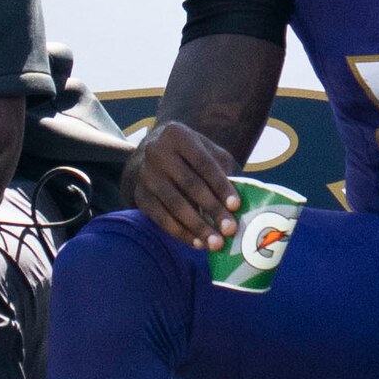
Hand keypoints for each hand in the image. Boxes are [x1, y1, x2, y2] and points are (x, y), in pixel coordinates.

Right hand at [129, 114, 239, 246]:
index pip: (203, 163)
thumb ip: (223, 169)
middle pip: (189, 185)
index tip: (236, 206)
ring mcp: (145, 174)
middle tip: (229, 230)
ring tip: (215, 243)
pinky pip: (161, 218)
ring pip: (174, 204)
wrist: (154, 154)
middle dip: (212, 209)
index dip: (220, 185)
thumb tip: (239, 202)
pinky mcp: (139, 195)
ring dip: (197, 226)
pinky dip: (180, 233)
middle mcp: (157, 152)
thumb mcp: (207, 151)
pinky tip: (197, 242)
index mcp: (177, 135)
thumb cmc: (190, 155)